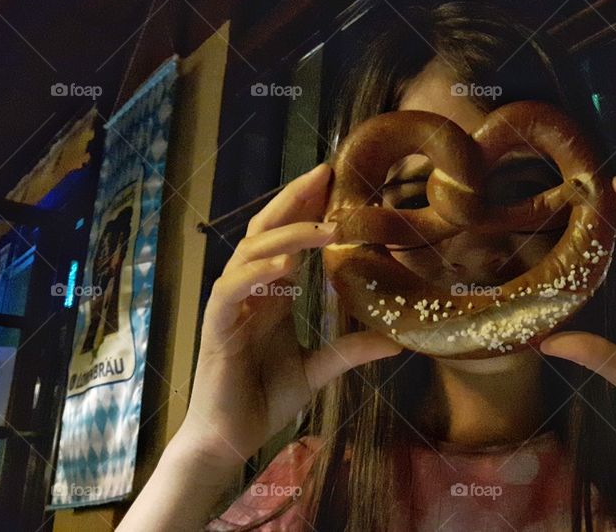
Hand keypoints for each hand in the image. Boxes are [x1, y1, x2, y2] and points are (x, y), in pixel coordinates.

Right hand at [174, 163, 401, 465]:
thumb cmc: (263, 401)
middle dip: (294, 200)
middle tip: (326, 173)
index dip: (306, 208)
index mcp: (270, 296)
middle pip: (266, 232)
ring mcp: (230, 307)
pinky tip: (284, 266)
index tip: (337, 181)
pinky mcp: (216, 329)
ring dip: (286, 235)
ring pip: (249, 254)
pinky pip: (230, 292)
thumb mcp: (318, 369)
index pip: (286, 238)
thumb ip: (351, 349)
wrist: (229, 441)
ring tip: (324, 225)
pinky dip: (256, 275)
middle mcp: (249, 293)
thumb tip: (399, 339)